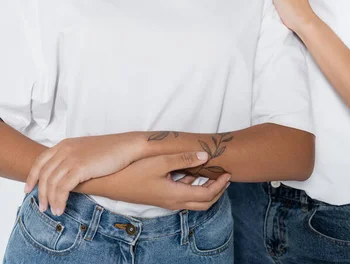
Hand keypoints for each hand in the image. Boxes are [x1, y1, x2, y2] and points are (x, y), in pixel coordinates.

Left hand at [25, 133, 141, 214]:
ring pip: (52, 183)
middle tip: (42, 207)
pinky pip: (62, 188)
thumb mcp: (84, 150)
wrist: (126, 146)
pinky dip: (59, 201)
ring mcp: (71, 158)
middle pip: (44, 174)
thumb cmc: (109, 150)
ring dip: (50, 200)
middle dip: (40, 193)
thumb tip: (62, 177)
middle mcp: (65, 149)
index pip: (40, 161)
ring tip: (53, 212)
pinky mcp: (80, 167)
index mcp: (64, 144)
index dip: (32, 177)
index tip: (28, 190)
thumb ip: (70, 159)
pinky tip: (61, 209)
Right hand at [114, 151, 229, 211]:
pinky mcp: (161, 197)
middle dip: (218, 191)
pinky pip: (183, 195)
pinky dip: (193, 186)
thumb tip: (205, 156)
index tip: (228, 173)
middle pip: (204, 203)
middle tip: (226, 176)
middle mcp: (174, 202)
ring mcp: (167, 201)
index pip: (207, 195)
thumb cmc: (134, 172)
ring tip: (213, 174)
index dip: (220, 185)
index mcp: (176, 195)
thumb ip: (183, 159)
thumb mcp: (160, 162)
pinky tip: (191, 173)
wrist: (111, 183)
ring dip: (206, 190)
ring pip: (194, 200)